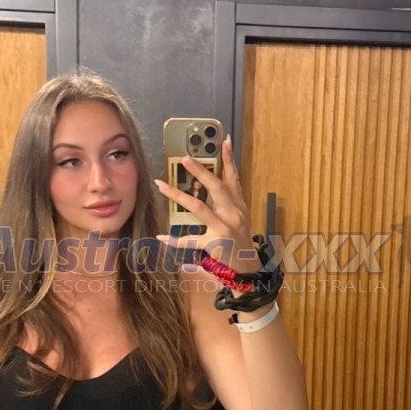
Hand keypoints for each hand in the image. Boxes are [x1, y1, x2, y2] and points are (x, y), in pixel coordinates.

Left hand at [154, 137, 257, 274]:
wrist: (248, 268)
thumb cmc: (240, 240)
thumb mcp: (239, 217)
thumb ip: (228, 201)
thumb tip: (211, 182)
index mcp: (238, 205)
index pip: (233, 178)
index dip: (229, 159)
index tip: (224, 141)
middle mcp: (233, 214)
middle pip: (217, 188)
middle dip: (201, 172)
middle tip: (186, 158)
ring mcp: (223, 228)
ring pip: (199, 208)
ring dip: (179, 196)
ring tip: (162, 186)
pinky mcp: (214, 244)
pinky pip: (190, 240)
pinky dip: (175, 240)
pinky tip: (162, 236)